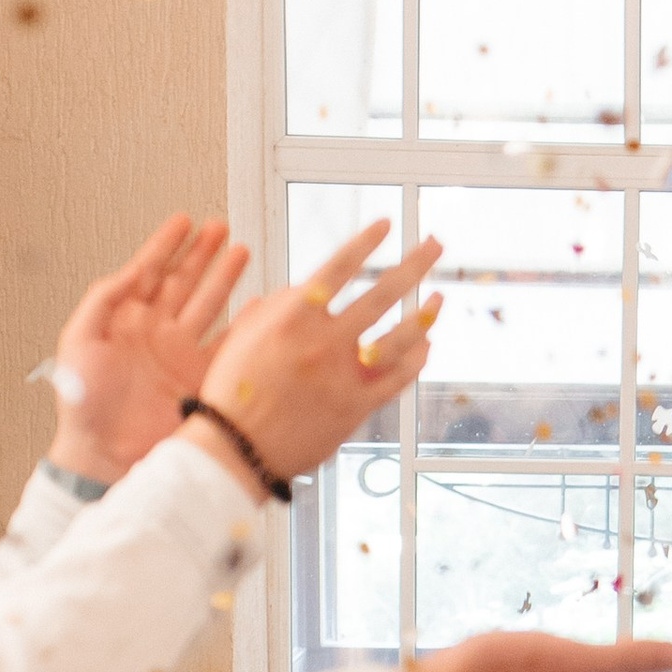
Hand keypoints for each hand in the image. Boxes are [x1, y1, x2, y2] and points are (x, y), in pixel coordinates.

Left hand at [47, 213, 250, 484]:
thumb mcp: (78, 341)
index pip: (150, 270)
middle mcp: (156, 333)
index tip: (184, 221)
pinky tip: (256, 307)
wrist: (105, 455)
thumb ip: (103, 300)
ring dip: (225, 278)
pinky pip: (228, 346)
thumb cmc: (84, 406)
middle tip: (220, 229)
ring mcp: (180, 356)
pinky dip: (244, 325)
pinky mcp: (201, 381)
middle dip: (203, 253)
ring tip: (241, 252)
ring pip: (209, 305)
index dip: (167, 244)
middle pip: (185, 281)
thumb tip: (130, 272)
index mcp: (125, 320)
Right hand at [189, 228, 443, 486]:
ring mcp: (344, 375)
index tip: (388, 224)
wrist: (235, 447)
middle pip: (383, 293)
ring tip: (439, 298)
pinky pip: (396, 380)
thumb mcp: (243, 334)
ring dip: (425, 314)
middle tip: (435, 243)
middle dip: (415, 264)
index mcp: (293, 316)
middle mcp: (324, 341)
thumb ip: (277, 305)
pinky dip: (415, 360)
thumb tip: (306, 285)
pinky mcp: (356, 407)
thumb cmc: (232, 389)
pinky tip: (425, 346)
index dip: (366, 242)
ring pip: (400, 337)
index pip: (340, 266)